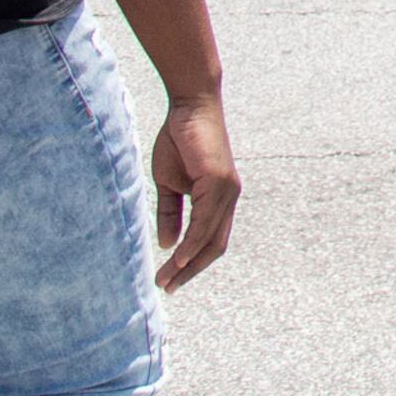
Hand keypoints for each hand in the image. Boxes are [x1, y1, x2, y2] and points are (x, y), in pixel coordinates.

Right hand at [150, 92, 241, 289]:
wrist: (189, 107)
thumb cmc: (179, 141)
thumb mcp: (170, 183)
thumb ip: (171, 213)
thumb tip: (169, 246)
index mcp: (219, 200)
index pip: (210, 241)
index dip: (191, 263)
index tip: (169, 280)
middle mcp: (228, 198)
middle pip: (214, 246)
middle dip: (190, 271)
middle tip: (167, 288)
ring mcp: (227, 191)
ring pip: (210, 238)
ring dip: (187, 263)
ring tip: (166, 280)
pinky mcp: (219, 182)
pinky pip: (206, 221)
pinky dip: (193, 242)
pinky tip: (179, 258)